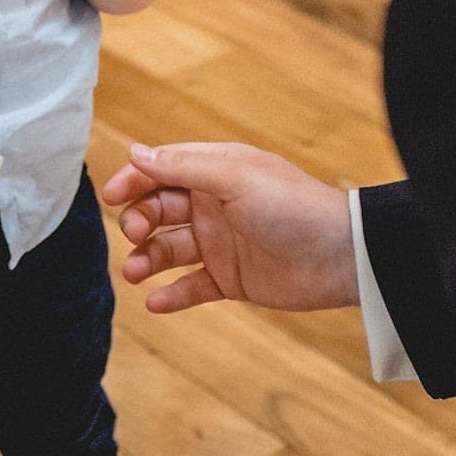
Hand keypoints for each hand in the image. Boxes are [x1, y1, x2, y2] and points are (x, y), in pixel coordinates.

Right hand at [99, 142, 359, 313]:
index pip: (162, 171)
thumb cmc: (293, 206)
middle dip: (138, 221)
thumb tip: (135, 152)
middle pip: (159, 210)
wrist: (343, 256)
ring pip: (169, 249)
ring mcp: (221, 243)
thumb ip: (182, 167)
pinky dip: (172, 295)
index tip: (112, 197)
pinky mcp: (231, 279)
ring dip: (147, 259)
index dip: (134, 181)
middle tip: (134, 235)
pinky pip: (192, 286)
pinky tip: (156, 303)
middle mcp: (213, 205)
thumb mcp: (234, 177)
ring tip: (135, 273)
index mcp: (215, 172)